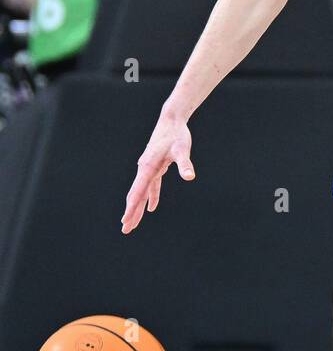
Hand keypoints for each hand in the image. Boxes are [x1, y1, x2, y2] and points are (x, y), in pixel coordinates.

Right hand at [122, 111, 194, 233]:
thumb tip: (189, 176)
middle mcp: (145, 169)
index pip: (138, 191)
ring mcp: (149, 168)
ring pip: (141, 192)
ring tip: (132, 223)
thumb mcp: (182, 149)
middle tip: (125, 230)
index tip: (126, 221)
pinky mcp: (155, 167)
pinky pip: (151, 186)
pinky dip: (151, 197)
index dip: (132, 208)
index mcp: (148, 167)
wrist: (171, 120)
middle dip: (131, 213)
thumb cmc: (177, 134)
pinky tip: (151, 208)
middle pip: (136, 195)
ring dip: (137, 208)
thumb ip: (184, 164)